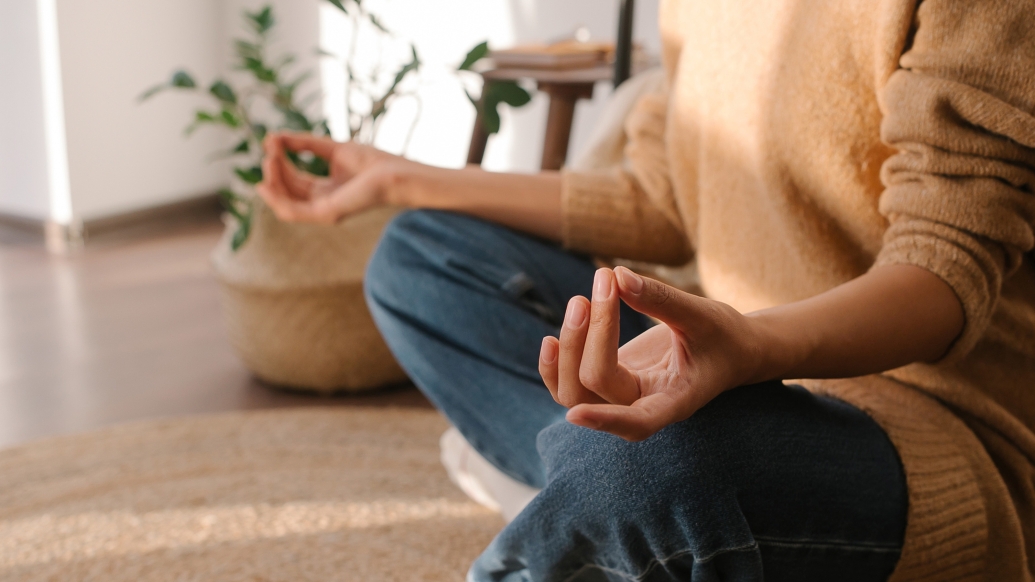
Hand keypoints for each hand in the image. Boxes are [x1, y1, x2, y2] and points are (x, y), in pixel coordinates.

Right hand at [256, 132, 404, 222]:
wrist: (394, 173)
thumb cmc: (371, 162)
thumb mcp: (332, 148)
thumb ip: (305, 144)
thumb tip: (275, 137)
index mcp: (325, 191)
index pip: (294, 180)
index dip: (280, 162)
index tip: (272, 141)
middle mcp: (323, 204)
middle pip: (288, 190)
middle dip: (275, 170)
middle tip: (270, 150)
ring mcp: (324, 211)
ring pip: (286, 203)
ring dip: (273, 182)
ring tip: (269, 159)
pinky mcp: (326, 214)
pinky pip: (293, 212)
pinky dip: (277, 199)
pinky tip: (267, 183)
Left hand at [539, 267, 764, 440]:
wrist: (729, 349)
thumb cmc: (722, 336)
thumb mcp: (701, 314)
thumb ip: (660, 299)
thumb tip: (616, 276)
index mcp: (675, 401)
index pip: (638, 422)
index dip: (607, 420)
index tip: (576, 416)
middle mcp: (642, 406)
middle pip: (594, 388)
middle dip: (587, 337)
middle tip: (603, 283)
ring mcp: (620, 398)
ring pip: (572, 391)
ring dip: (567, 346)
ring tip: (580, 300)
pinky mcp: (607, 383)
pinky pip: (568, 384)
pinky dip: (555, 363)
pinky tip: (552, 338)